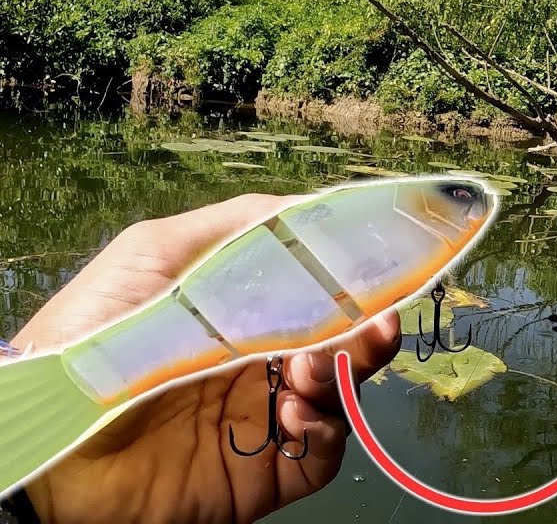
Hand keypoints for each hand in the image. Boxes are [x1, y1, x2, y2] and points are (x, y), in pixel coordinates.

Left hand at [11, 194, 401, 523]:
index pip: (322, 293)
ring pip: (343, 393)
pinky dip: (325, 431)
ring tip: (313, 371)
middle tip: (374, 326)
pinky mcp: (264, 471)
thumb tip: (310, 207)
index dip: (358, 283)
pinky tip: (294, 416)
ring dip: (346, 375)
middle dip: (368, 331)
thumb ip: (235, 226)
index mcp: (247, 312)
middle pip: (344, 343)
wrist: (50, 443)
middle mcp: (264, 361)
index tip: (385, 271)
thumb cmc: (91, 336)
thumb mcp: (154, 254)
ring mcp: (265, 416)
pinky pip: (322, 453)